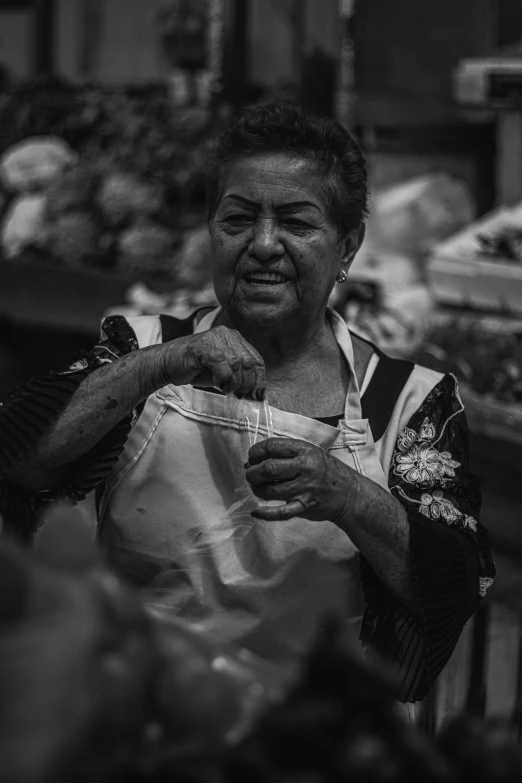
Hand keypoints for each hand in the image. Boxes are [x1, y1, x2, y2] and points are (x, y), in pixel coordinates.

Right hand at [162, 326, 265, 398]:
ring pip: (237, 364)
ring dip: (234, 383)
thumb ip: (240, 377)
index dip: (260, 380)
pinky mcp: (202, 345)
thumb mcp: (224, 373)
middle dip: (247, 384)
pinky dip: (222, 377)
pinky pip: (221, 363)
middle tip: (239, 395)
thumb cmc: (196, 369)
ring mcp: (214, 338)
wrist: (167, 364)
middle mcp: (227, 334)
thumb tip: (258, 394)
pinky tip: (216, 382)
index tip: (257, 396)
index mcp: (235, 339)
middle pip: (249, 363)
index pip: (257, 360)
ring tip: (225, 389)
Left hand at [245, 438, 359, 522]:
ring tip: (256, 488)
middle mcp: (305, 467)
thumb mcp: (311, 453)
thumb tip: (254, 461)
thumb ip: (287, 454)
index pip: (272, 446)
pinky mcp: (304, 506)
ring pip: (271, 490)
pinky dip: (265, 513)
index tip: (252, 457)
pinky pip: (281, 512)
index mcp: (304, 450)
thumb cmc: (325, 471)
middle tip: (250, 474)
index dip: (256, 452)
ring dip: (257, 489)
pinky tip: (256, 511)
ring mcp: (305, 488)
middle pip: (269, 468)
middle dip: (253, 472)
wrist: (349, 493)